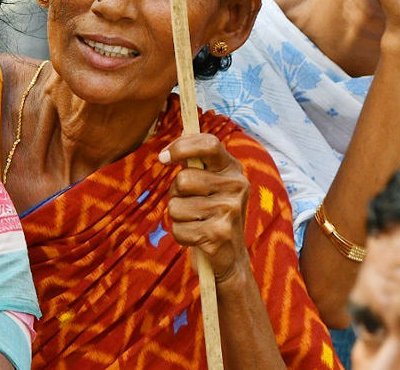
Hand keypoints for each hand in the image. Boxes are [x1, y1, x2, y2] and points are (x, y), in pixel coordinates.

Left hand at [163, 134, 251, 283]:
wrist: (230, 257)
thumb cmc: (212, 214)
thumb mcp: (210, 184)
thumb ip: (194, 162)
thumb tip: (173, 143)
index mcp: (233, 169)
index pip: (209, 144)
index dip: (182, 147)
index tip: (162, 157)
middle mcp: (237, 186)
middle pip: (183, 179)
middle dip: (176, 194)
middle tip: (190, 204)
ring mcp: (230, 210)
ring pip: (176, 206)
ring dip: (178, 217)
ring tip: (196, 222)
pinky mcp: (219, 234)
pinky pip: (178, 229)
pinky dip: (181, 236)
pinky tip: (198, 238)